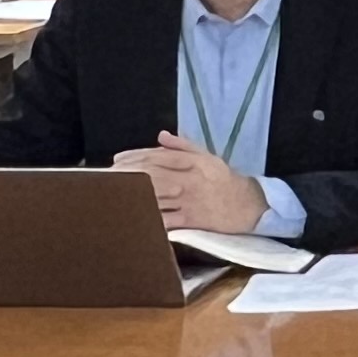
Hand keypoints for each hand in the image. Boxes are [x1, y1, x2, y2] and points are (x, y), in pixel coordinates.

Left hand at [116, 134, 265, 237]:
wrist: (249, 206)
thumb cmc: (225, 181)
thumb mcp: (208, 157)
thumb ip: (184, 146)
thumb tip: (160, 136)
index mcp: (194, 162)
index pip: (159, 156)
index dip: (135, 157)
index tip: (117, 160)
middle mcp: (190, 179)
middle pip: (152, 174)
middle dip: (128, 174)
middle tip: (108, 176)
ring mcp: (190, 200)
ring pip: (156, 195)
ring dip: (132, 194)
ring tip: (113, 192)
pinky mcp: (192, 220)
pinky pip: (166, 218)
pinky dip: (149, 217)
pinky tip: (133, 214)